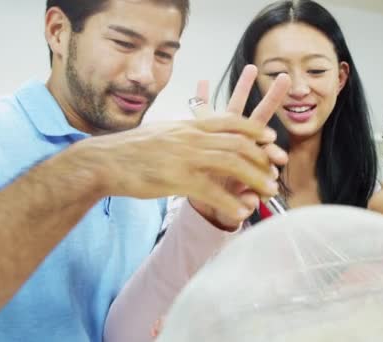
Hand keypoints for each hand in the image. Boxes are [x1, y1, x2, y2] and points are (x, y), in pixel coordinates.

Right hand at [72, 66, 289, 223]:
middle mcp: (191, 137)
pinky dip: (230, 202)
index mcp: (189, 125)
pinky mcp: (176, 180)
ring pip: (232, 164)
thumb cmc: (133, 148)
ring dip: (255, 178)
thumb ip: (187, 132)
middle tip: (278, 167)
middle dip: (263, 155)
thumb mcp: (164, 130)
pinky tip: (241, 212)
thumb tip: (202, 132)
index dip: (255, 128)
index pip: (231, 120)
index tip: (271, 137)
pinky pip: (211, 191)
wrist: (104, 161)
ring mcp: (185, 157)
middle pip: (238, 143)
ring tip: (269, 190)